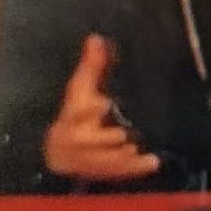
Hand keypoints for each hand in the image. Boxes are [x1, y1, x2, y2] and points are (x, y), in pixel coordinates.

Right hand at [43, 35, 160, 181]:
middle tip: (120, 135)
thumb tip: (96, 37)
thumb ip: (92, 67)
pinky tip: (153, 162)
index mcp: (71, 119)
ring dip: (118, 158)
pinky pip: (119, 173)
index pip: (76, 115)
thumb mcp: (81, 91)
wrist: (57, 154)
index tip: (104, 104)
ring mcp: (88, 160)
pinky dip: (135, 169)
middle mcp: (78, 141)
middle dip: (102, 140)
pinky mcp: (102, 172)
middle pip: (87, 143)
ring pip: (102, 161)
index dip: (89, 111)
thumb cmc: (74, 116)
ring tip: (134, 150)